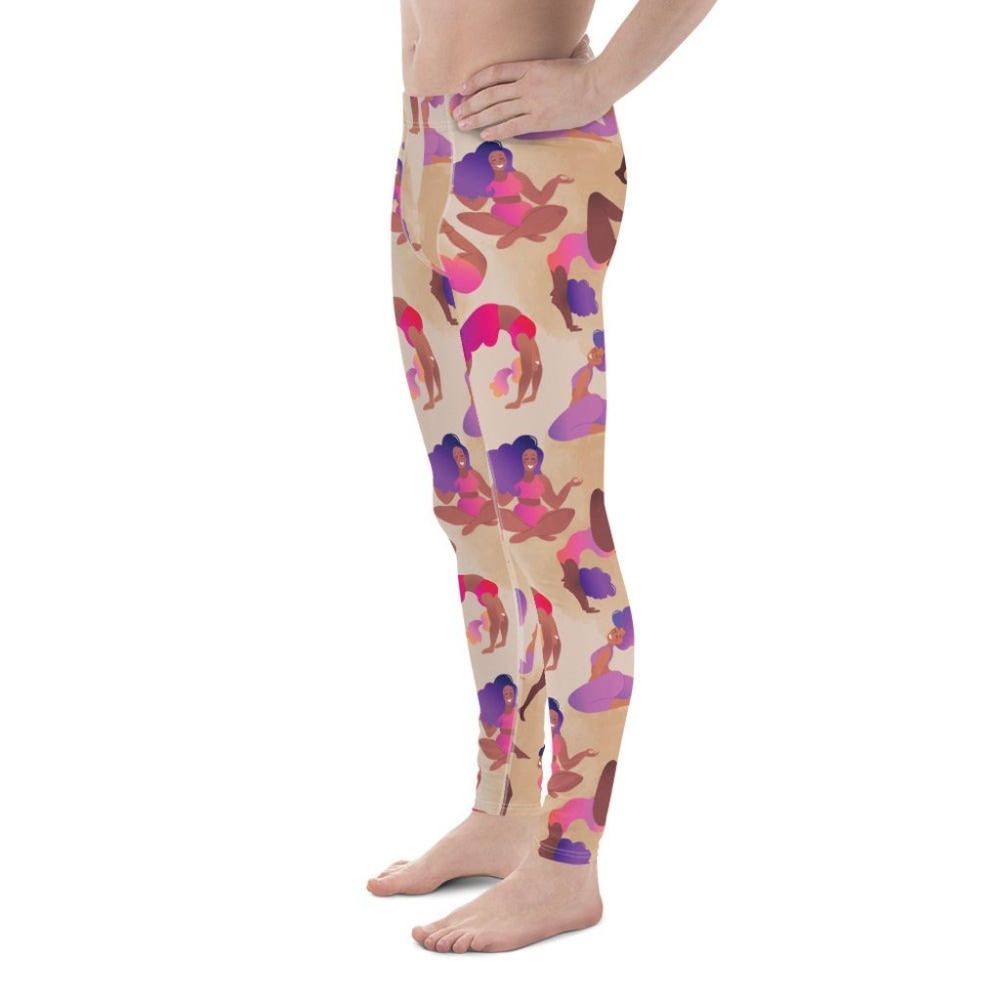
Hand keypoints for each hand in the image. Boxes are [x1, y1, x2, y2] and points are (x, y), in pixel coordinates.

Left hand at [454, 34, 606, 140]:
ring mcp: (532, 102)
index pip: (496, 72)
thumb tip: (583, 42)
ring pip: (496, 110)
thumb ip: (571, 52)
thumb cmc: (589, 71)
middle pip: (490, 93)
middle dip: (470, 103)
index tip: (463, 88)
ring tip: (463, 124)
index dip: (476, 80)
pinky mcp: (540, 119)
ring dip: (476, 118)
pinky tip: (484, 134)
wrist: (599, 84)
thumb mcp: (575, 56)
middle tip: (457, 111)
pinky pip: (512, 126)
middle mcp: (527, 84)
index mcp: (531, 67)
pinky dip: (495, 130)